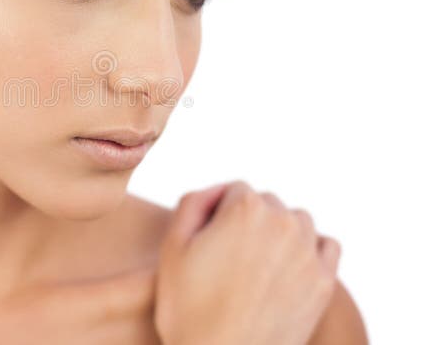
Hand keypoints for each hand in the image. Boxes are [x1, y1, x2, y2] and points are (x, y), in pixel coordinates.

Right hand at [153, 180, 340, 344]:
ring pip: (296, 220)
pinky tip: (288, 268)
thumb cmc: (188, 308)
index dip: (217, 213)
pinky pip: (326, 246)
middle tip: (226, 258)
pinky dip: (310, 249)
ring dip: (279, 232)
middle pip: (266, 203)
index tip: (207, 241)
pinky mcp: (323, 282)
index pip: (234, 190)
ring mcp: (307, 252)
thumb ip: (194, 202)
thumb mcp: (172, 247)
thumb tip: (219, 192)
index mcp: (245, 208)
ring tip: (256, 263)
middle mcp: (283, 222)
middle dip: (247, 221)